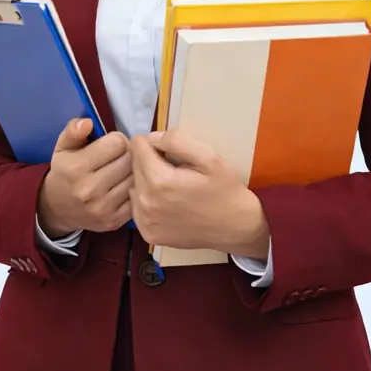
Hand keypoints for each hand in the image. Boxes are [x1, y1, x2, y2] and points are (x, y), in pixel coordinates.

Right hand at [37, 118, 132, 236]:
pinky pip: (137, 198)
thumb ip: (73, 131)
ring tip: (122, 171)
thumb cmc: (64, 172)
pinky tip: (123, 187)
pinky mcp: (114, 221)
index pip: (116, 143)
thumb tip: (87, 122)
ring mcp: (103, 207)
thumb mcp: (62, 148)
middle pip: (129, 160)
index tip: (110, 145)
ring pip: (136, 179)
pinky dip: (134, 190)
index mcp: (77, 167)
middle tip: (119, 157)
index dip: (116, 140)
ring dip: (133, 172)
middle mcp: (90, 189)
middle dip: (127, 154)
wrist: (57, 209)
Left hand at [129, 130, 269, 256]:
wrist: (237, 228)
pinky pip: (137, 207)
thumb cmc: (225, 190)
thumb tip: (152, 138)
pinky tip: (168, 204)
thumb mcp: (210, 158)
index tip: (170, 152)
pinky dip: (148, 201)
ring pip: (133, 186)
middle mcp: (146, 202)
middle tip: (175, 170)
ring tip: (172, 187)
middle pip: (133, 166)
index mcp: (159, 181)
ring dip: (147, 181)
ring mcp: (145, 221)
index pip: (137, 146)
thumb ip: (178, 141)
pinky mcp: (147, 233)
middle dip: (150, 162)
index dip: (154, 144)